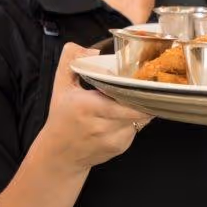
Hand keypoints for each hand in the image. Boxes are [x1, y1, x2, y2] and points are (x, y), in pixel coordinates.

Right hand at [39, 43, 152, 172]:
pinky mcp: (120, 147)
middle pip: (137, 108)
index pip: (123, 97)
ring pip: (140, 118)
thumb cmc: (62, 116)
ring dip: (142, 107)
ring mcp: (112, 138)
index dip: (136, 88)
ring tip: (136, 97)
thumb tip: (94, 51)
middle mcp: (101, 124)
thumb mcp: (61, 86)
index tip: (141, 78)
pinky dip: (136, 119)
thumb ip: (71, 60)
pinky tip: (126, 114)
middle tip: (147, 85)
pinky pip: (137, 128)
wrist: (59, 154)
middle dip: (145, 96)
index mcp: (87, 106)